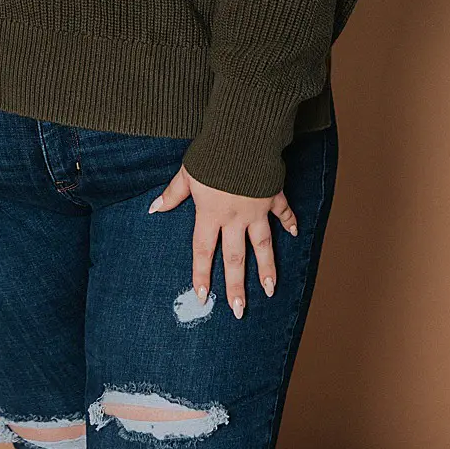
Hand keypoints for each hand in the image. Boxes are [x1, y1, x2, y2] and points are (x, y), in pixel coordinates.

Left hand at [149, 164, 298, 318]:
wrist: (241, 139)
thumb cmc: (209, 155)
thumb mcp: (186, 174)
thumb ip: (172, 194)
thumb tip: (154, 209)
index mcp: (210, 213)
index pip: (203, 250)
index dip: (202, 274)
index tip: (202, 296)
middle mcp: (234, 217)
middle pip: (235, 258)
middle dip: (236, 286)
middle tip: (239, 310)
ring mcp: (257, 209)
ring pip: (263, 245)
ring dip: (267, 269)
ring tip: (270, 289)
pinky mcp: (273, 196)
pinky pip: (283, 213)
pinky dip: (289, 222)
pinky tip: (295, 234)